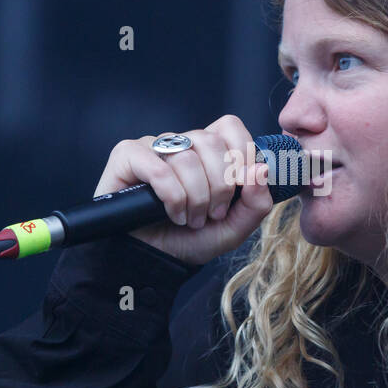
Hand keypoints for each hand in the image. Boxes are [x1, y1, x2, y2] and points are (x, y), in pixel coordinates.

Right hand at [92, 115, 274, 265]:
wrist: (153, 261)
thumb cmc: (189, 240)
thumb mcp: (234, 228)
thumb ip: (256, 203)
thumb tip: (261, 170)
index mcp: (206, 151)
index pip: (229, 126)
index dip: (241, 152)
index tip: (241, 185)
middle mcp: (179, 144)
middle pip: (211, 141)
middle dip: (220, 185)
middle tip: (213, 213)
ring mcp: (152, 148)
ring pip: (186, 156)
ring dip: (195, 197)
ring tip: (191, 219)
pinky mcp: (127, 157)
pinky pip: (157, 167)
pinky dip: (172, 196)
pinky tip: (171, 213)